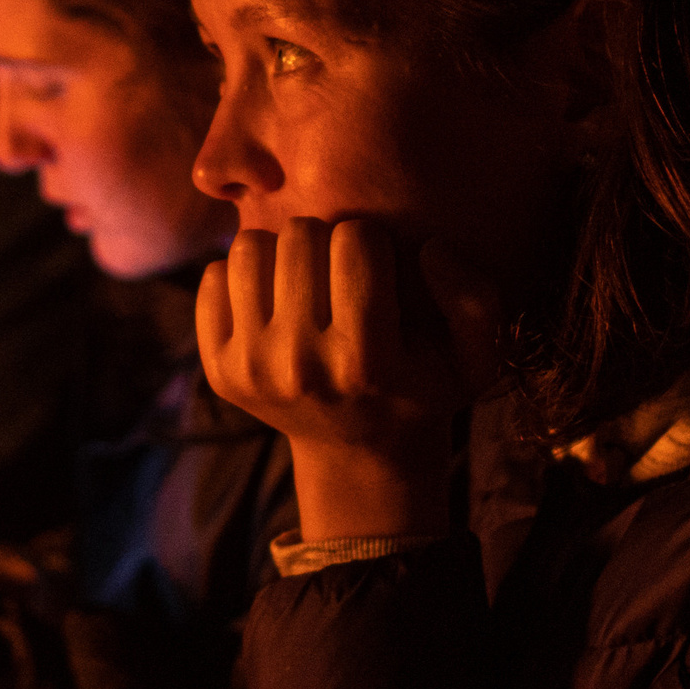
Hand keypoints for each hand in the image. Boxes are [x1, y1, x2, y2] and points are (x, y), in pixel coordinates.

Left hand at [196, 217, 499, 540]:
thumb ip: (476, 298)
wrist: (359, 453)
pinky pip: (213, 277)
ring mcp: (251, 370)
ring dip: (280, 253)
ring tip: (304, 281)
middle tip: (338, 274)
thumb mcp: (475, 356)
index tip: (378, 270)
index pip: (356, 239)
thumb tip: (429, 250)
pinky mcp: (218, 371)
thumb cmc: (421, 388)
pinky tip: (273, 304)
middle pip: (300, 234)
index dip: (372, 243)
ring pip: (249, 246)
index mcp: (366, 361)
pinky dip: (242, 279)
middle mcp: (301, 367)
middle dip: (325, 240)